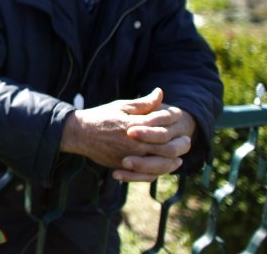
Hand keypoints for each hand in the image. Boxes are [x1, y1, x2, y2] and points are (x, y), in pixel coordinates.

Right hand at [60, 88, 192, 181]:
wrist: (80, 134)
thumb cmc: (101, 117)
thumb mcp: (122, 106)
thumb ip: (143, 103)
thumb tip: (160, 92)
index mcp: (135, 125)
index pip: (163, 124)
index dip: (175, 120)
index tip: (181, 117)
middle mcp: (134, 143)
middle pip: (167, 148)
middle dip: (181, 145)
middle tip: (187, 141)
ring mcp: (130, 157)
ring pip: (161, 164)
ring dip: (173, 161)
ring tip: (180, 156)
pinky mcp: (124, 166)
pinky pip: (147, 175)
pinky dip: (159, 172)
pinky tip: (164, 167)